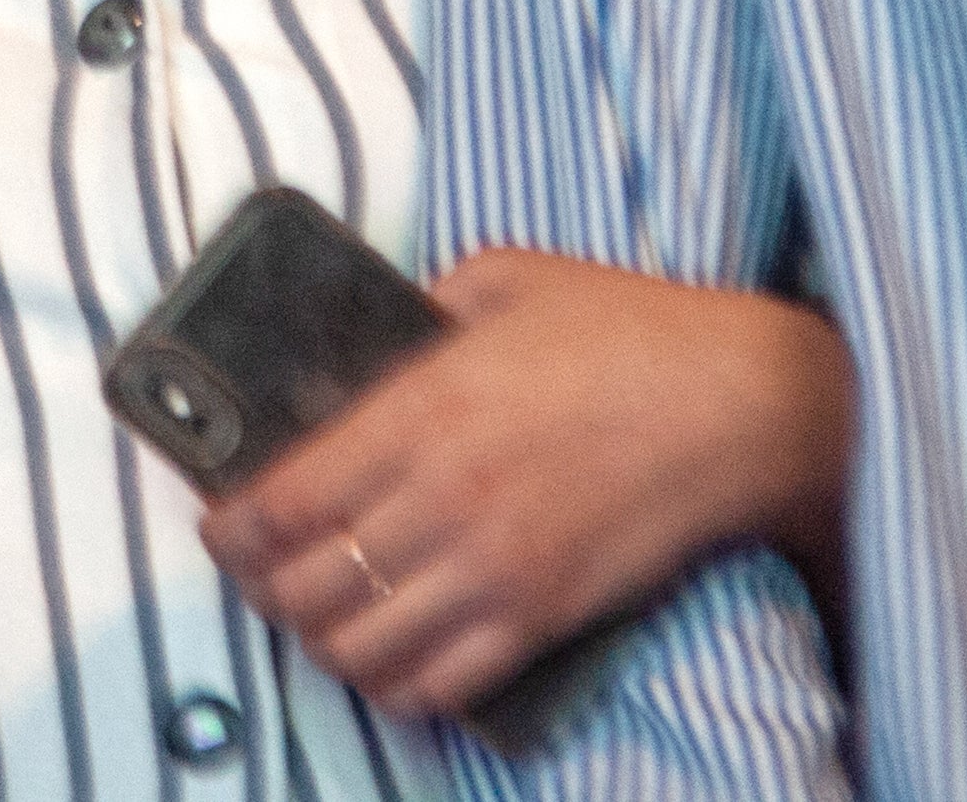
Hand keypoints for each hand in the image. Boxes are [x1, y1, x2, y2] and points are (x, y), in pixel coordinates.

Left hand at [197, 252, 850, 723]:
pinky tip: (393, 656)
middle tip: (266, 573)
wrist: (743, 402)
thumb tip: (372, 339)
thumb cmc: (632, 330)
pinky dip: (396, 686)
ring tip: (322, 616)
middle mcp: (444, 498)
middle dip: (264, 590)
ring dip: (323, 643)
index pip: (283, 501)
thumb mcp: (509, 279)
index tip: (223, 526)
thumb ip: (425, 306)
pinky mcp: (541, 617)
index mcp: (423, 407)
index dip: (231, 529)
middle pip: (303, 586)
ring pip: (357, 650)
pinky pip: (436, 686)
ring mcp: (494, 569)